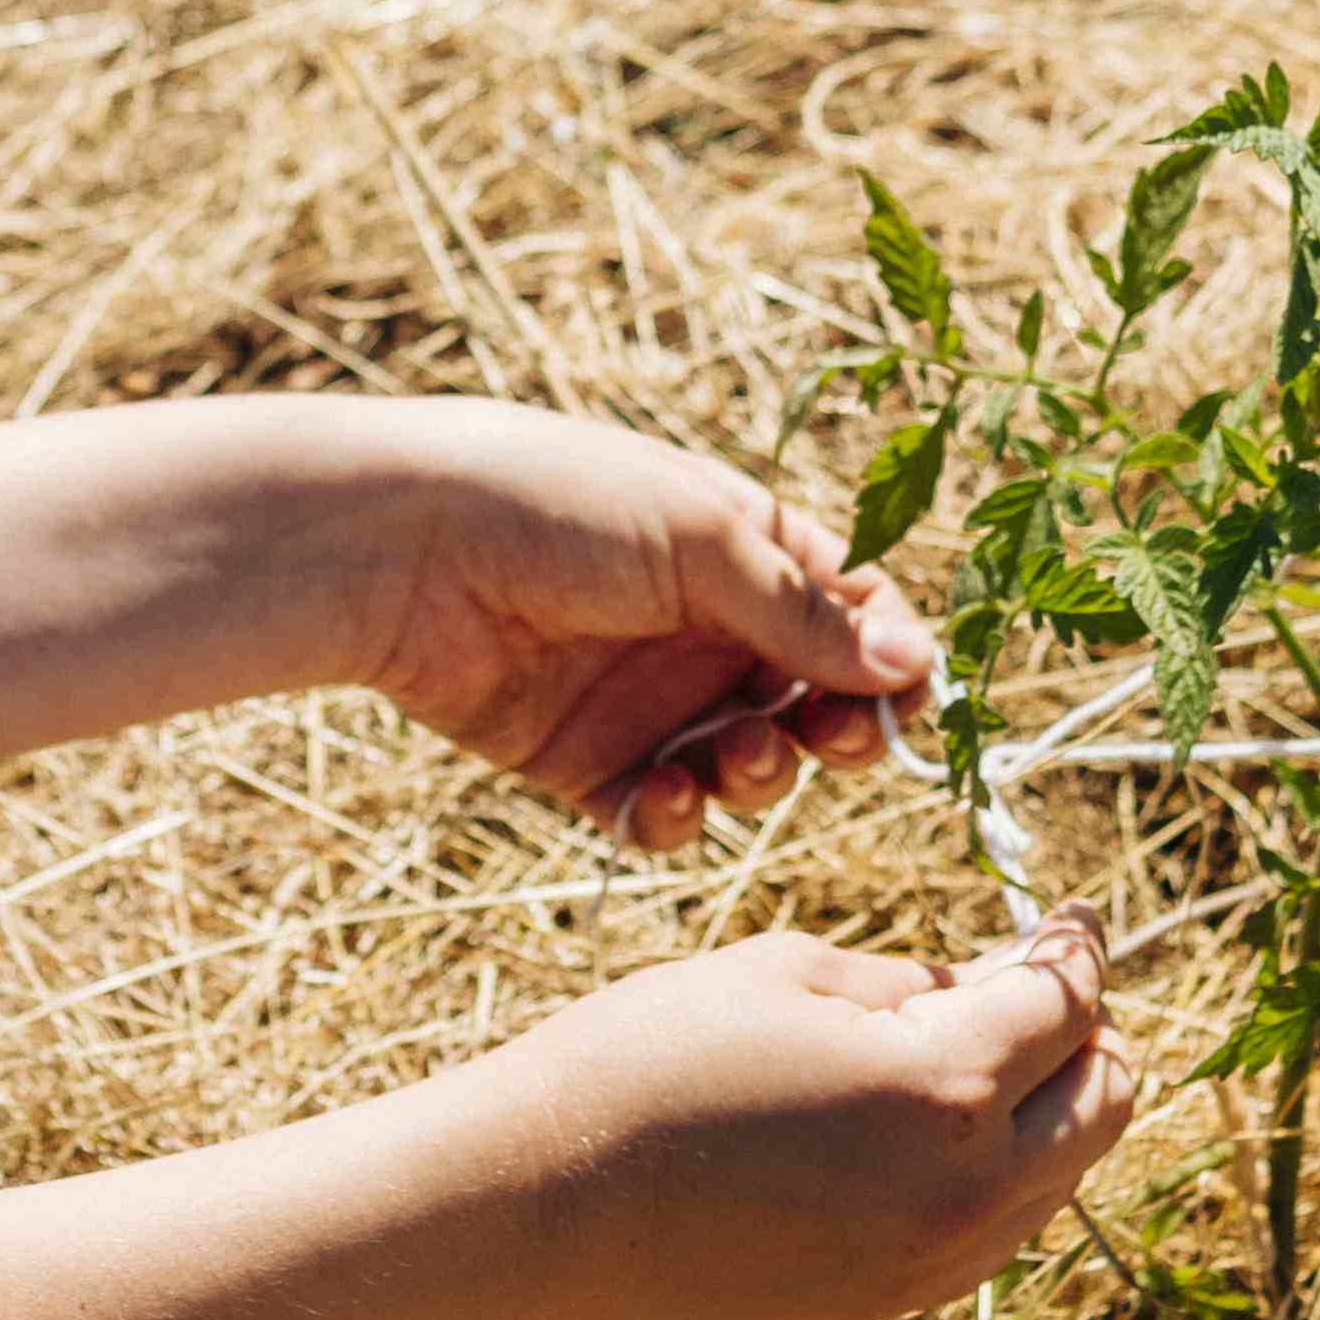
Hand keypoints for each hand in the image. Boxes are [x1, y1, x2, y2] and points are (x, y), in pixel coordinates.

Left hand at [351, 402, 936, 849]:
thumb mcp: (699, 540)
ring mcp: (649, 697)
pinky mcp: (587, 760)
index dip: (889, 659)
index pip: (854, 614)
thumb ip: (804, 615)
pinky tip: (658, 794)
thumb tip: (916, 667)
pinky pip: (660, 811)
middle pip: (815, 702)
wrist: (403, 549)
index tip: (906, 696)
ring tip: (735, 755)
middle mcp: (706, 627)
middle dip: (838, 730)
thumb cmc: (555, 503)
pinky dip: (674, 815)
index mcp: (745, 550)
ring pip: (748, 766)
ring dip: (759, 773)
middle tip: (833, 738)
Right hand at [480, 913, 1144, 1319]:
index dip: (1078, 947)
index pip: (1066, 1006)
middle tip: (1038, 983)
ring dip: (1048, 1106)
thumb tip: (990, 986)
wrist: (552, 1197)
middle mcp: (965, 1191)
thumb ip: (916, 980)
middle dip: (1090, 1031)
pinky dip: (998, 1169)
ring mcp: (935, 1263)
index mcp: (943, 1088)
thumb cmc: (655, 1054)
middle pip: (1107, 1102)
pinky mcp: (894, 1303)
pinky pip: (997, 1229)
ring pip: (1063, 1176)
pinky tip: (927, 1124)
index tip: (1077, 916)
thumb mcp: (792, 971)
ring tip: (974, 1047)